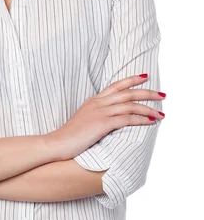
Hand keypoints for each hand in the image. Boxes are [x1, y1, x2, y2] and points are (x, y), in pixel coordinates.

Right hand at [46, 74, 165, 160]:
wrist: (58, 143)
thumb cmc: (71, 136)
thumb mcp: (84, 119)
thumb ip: (97, 114)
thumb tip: (110, 117)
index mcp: (94, 100)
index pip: (116, 85)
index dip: (131, 80)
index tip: (144, 77)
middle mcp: (98, 103)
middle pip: (127, 92)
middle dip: (147, 92)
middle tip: (162, 94)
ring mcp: (100, 112)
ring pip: (130, 105)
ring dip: (148, 109)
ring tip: (161, 113)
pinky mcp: (102, 124)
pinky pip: (127, 119)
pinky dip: (141, 120)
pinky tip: (150, 122)